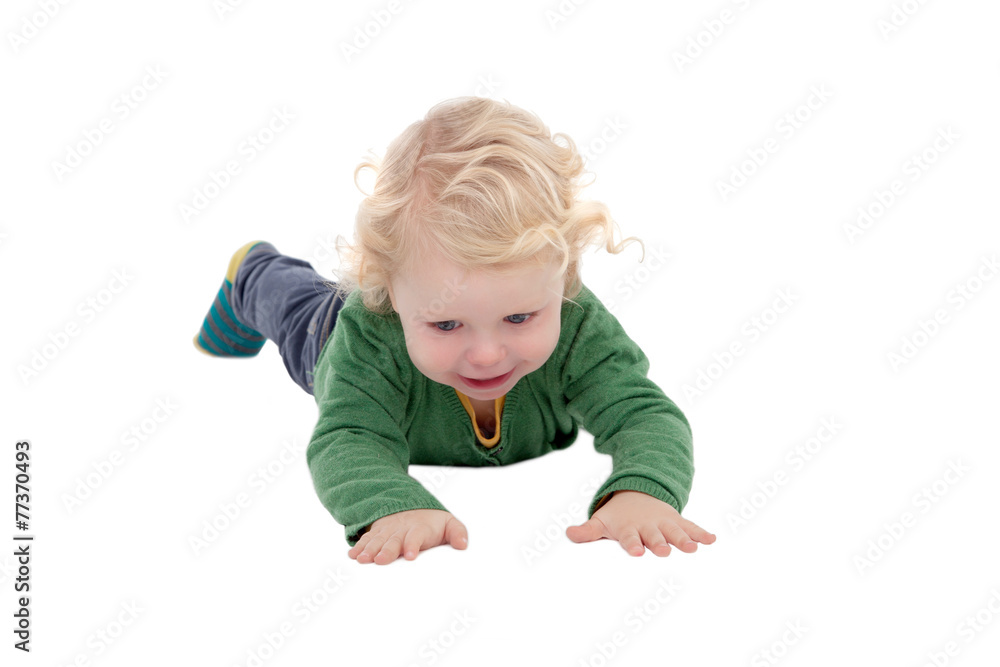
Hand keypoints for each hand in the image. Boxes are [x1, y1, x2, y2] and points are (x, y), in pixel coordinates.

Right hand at [347, 508, 467, 564]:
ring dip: (369, 550)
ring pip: (377, 540)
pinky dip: (359, 546)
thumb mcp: (449, 524)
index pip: (416, 536)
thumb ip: (458, 532)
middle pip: (393, 540)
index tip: (411, 555)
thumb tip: (463, 545)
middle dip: (387, 550)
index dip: (413, 545)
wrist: (414, 508)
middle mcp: (402, 530)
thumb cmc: (433, 523)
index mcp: (420, 529)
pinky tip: (352, 555)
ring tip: (362, 559)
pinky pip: (367, 539)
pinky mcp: (378, 533)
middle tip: (381, 560)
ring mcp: (388, 531)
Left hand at [566, 490, 715, 556]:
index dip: (631, 544)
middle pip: (654, 536)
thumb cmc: (618, 516)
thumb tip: (568, 534)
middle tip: (663, 551)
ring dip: (683, 539)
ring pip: (675, 532)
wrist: (637, 493)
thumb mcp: (601, 521)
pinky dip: (701, 533)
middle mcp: (648, 526)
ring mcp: (664, 523)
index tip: (634, 552)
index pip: (629, 537)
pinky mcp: (677, 521)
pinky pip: (690, 527)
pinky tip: (712, 539)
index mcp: (629, 528)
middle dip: (658, 543)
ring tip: (692, 548)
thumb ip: (587, 531)